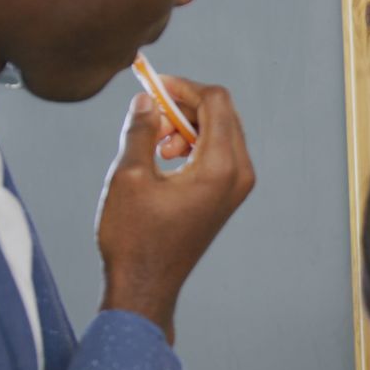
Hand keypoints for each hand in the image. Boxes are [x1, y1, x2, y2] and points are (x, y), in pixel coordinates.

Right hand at [96, 77, 255, 343]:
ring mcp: (238, 186)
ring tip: (157, 143)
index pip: (217, 101)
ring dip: (189, 125)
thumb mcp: (129, 176)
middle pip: (224, 113)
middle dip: (186, 104)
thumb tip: (147, 100)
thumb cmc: (136, 238)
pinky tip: (167, 156)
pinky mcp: (229, 194)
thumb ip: (141, 130)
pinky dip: (196, 143)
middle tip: (151, 111)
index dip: (184, 86)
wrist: (146, 285)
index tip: (153, 85)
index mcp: (220, 167)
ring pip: (222, 131)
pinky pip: (220, 152)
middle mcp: (240, 174)